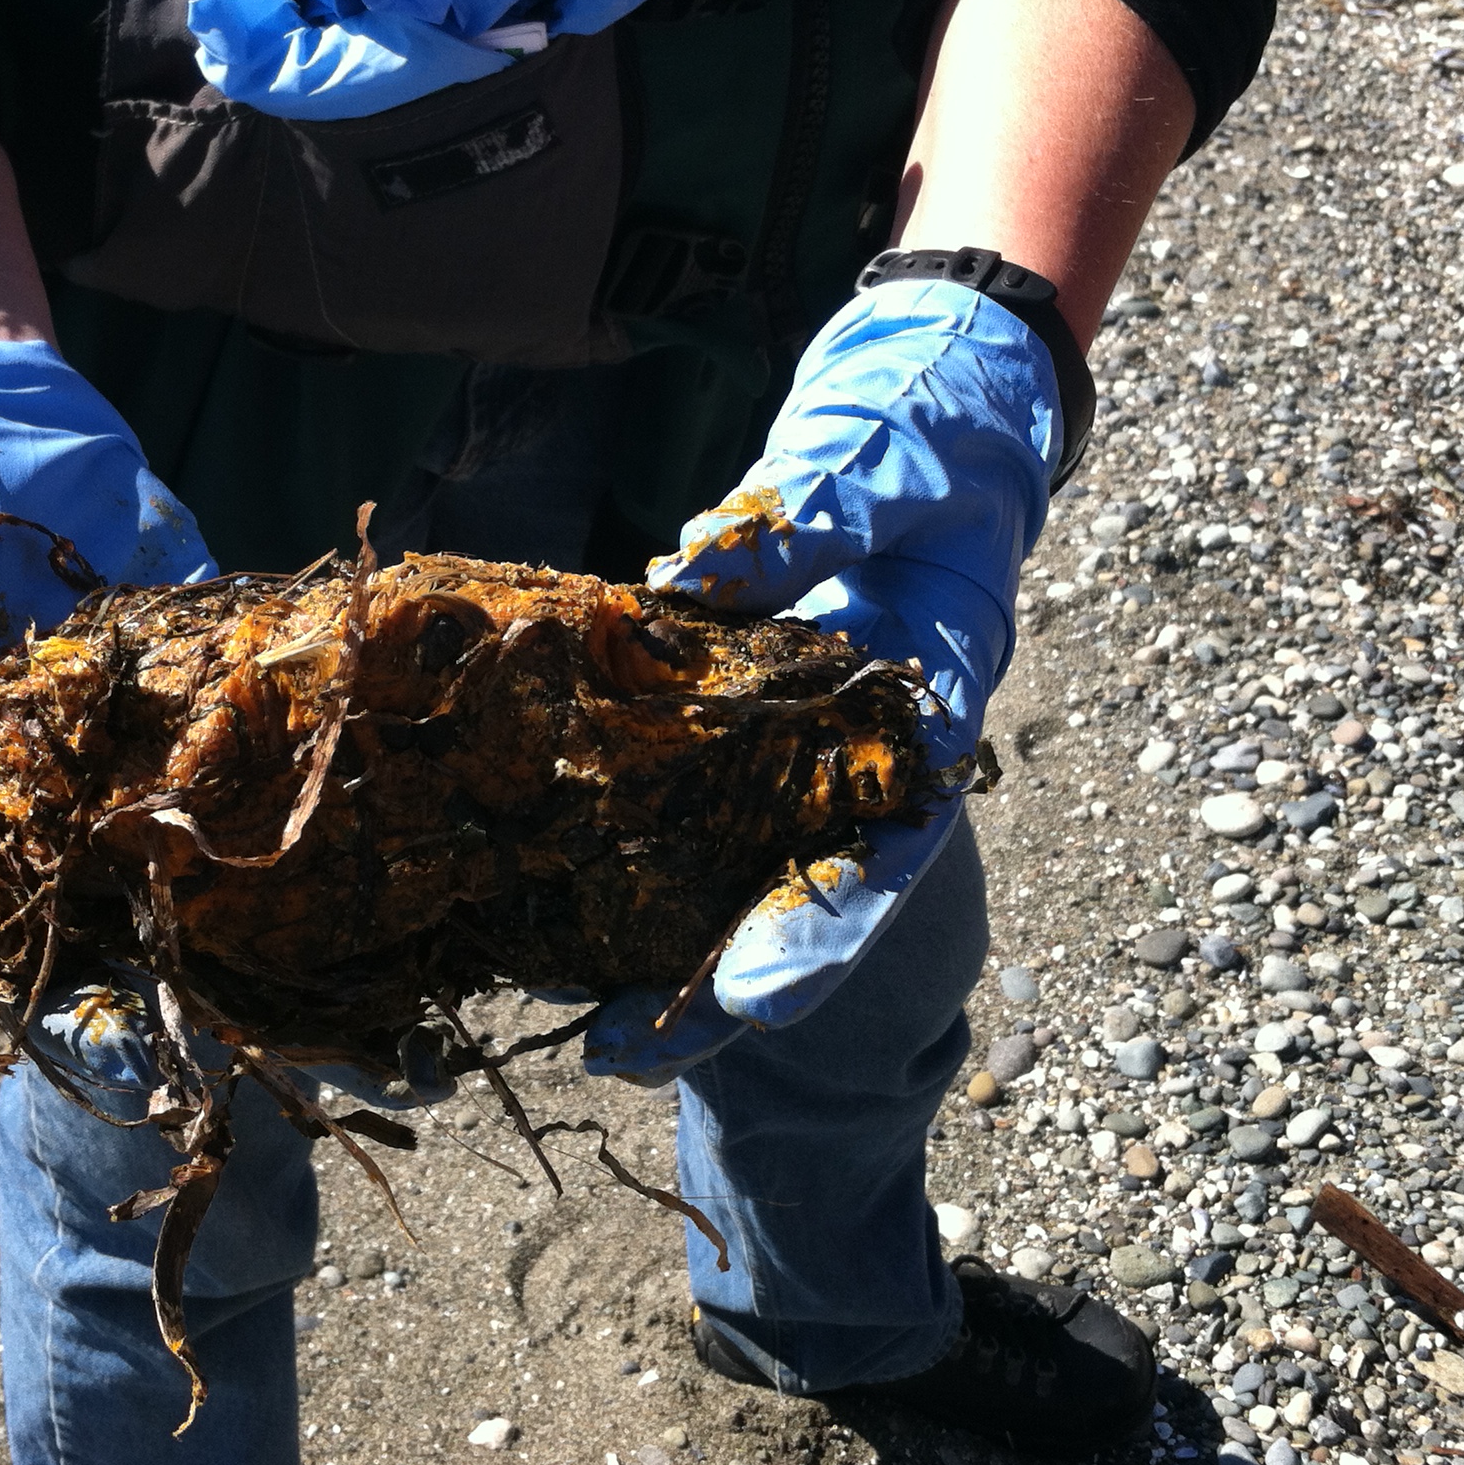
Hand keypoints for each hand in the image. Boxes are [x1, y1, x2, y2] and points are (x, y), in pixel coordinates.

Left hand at [582, 278, 1061, 1079]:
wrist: (921, 413)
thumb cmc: (924, 437)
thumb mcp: (880, 463)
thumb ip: (802, 521)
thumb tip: (680, 581)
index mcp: (924, 715)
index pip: (884, 849)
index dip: (823, 931)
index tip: (754, 998)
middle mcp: (855, 750)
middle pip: (795, 893)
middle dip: (716, 985)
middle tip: (624, 1051)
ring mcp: (785, 738)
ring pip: (728, 862)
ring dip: (656, 944)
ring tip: (575, 1025)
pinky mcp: (723, 708)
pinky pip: (671, 782)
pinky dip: (616, 837)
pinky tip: (538, 892)